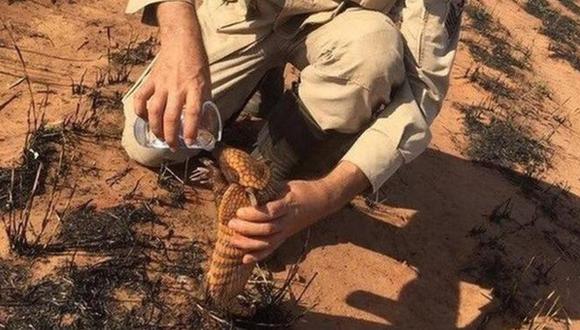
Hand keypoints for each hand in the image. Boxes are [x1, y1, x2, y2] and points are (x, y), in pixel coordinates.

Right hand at [133, 1, 210, 149]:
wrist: (182, 41)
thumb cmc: (197, 64)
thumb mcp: (207, 83)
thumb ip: (204, 103)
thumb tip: (204, 126)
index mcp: (195, 88)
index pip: (193, 112)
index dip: (191, 129)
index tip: (190, 142)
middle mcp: (177, 88)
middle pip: (170, 116)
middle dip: (170, 135)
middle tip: (172, 146)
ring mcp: (162, 84)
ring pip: (154, 110)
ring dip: (155, 128)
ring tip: (159, 138)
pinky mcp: (151, 80)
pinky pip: (141, 98)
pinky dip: (139, 111)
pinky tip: (144, 119)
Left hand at [228, 161, 369, 263]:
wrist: (322, 201)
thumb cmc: (302, 190)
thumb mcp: (287, 185)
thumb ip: (269, 190)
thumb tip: (247, 188)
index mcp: (288, 204)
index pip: (270, 212)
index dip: (254, 214)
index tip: (240, 211)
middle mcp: (288, 221)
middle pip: (267, 229)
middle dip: (247, 229)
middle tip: (231, 223)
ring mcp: (287, 231)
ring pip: (268, 242)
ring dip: (249, 243)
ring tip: (233, 240)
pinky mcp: (286, 237)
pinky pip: (272, 248)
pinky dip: (258, 255)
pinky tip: (245, 259)